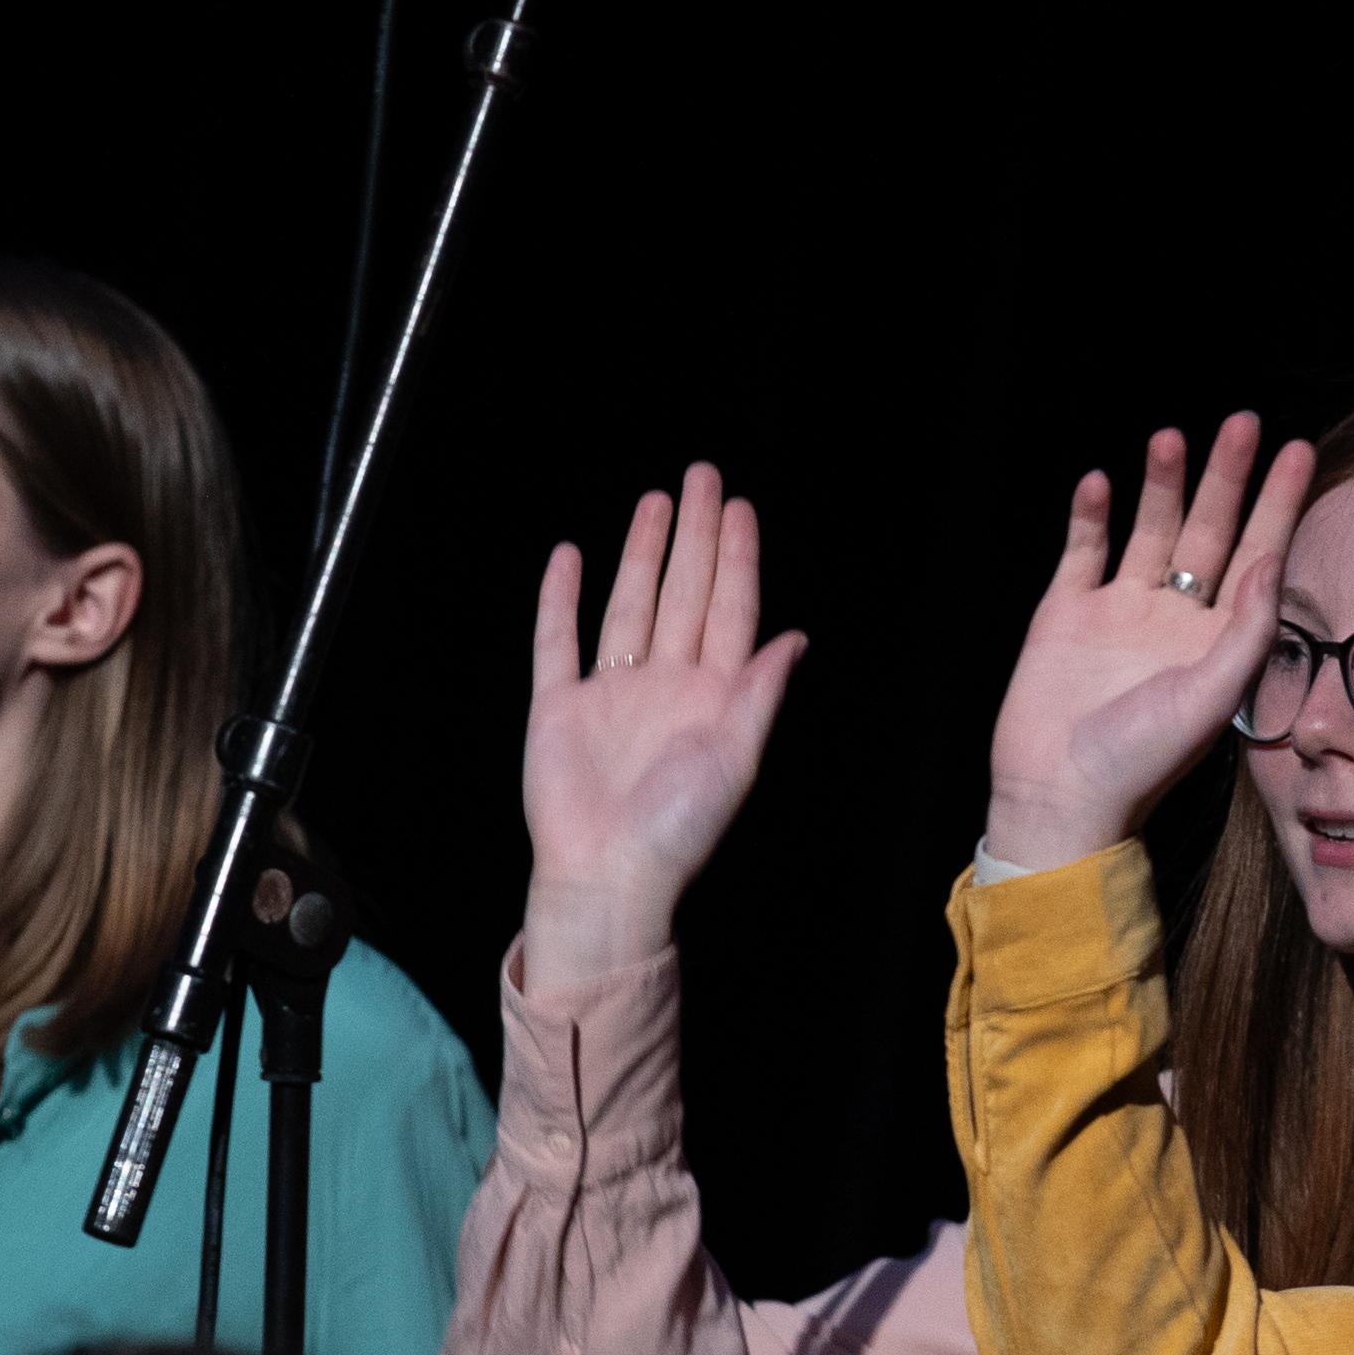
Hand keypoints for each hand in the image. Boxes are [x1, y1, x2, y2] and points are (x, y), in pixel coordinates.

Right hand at [518, 467, 806, 992]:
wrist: (607, 877)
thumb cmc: (678, 831)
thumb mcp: (737, 758)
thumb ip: (760, 692)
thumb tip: (795, 637)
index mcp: (712, 697)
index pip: (729, 610)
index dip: (736, 558)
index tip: (739, 508)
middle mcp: (665, 686)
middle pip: (684, 594)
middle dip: (694, 536)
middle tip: (701, 477)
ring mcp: (611, 694)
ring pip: (629, 606)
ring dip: (641, 555)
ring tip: (653, 503)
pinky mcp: (560, 707)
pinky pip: (559, 642)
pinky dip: (561, 600)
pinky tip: (570, 559)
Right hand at [978, 415, 1313, 867]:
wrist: (1059, 795)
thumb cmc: (1143, 760)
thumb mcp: (1211, 695)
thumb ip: (1248, 629)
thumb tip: (1273, 558)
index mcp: (1217, 640)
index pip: (1258, 556)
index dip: (1279, 505)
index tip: (1300, 451)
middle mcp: (1174, 619)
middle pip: (1207, 530)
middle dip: (1225, 477)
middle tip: (1243, 422)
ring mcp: (1118, 613)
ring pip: (1148, 532)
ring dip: (1161, 484)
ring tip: (1171, 437)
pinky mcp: (1065, 614)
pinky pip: (1083, 552)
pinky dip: (1089, 516)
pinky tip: (1099, 481)